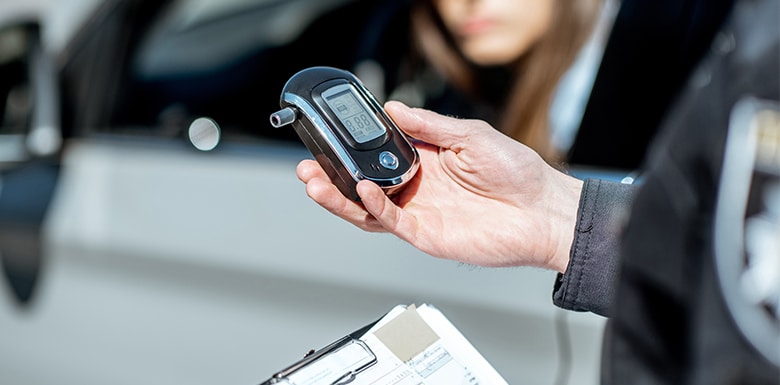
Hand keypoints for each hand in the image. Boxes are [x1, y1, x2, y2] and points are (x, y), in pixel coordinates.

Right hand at [296, 101, 582, 271]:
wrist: (542, 212)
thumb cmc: (517, 173)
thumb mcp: (471, 135)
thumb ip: (429, 126)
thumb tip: (394, 108)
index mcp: (424, 160)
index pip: (377, 155)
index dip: (352, 149)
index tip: (330, 137)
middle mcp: (416, 187)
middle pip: (363, 184)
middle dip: (332, 176)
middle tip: (309, 166)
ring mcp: (419, 212)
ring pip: (367, 208)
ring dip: (340, 197)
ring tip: (316, 183)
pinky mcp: (426, 235)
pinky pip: (391, 223)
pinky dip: (373, 208)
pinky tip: (363, 192)